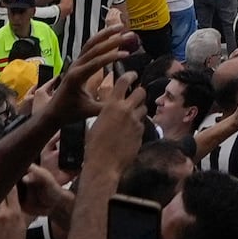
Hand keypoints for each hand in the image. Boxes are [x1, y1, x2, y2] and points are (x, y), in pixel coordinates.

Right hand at [79, 64, 148, 190]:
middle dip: (139, 93)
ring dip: (139, 110)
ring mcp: (135, 121)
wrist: (104, 164)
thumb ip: (107, 112)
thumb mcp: (97, 122)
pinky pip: (142, 123)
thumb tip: (113, 108)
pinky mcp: (141, 132)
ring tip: (132, 116)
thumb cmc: (94, 145)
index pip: (124, 82)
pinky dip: (138, 125)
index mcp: (112, 105)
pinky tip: (131, 132)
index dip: (130, 75)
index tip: (133, 74)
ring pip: (143, 108)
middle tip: (136, 97)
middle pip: (141, 92)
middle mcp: (126, 110)